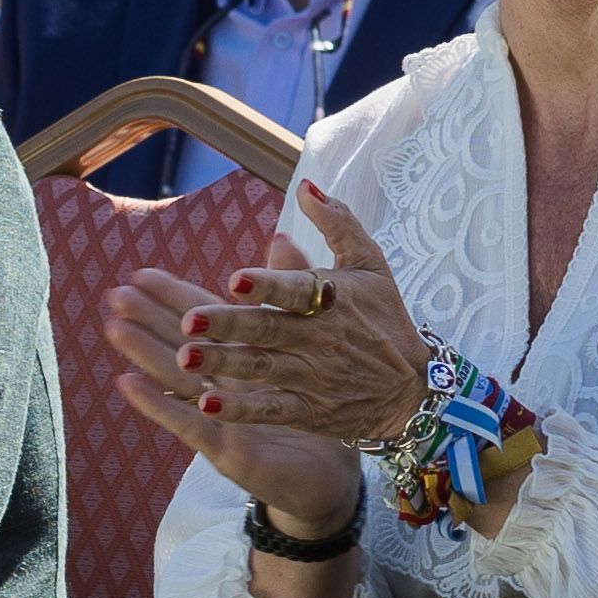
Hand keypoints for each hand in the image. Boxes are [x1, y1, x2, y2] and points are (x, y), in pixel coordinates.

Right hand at [110, 235, 365, 535]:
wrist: (335, 474)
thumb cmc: (319, 409)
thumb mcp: (311, 344)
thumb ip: (294, 291)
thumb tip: (281, 238)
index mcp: (243, 360)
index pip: (204, 321)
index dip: (173, 297)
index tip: (142, 273)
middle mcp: (224, 387)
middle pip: (181, 346)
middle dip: (148, 320)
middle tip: (114, 293)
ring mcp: (221, 419)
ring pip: (178, 381)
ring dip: (145, 355)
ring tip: (114, 329)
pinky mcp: (227, 450)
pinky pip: (190, 425)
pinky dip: (159, 404)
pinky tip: (128, 384)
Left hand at [152, 183, 440, 447]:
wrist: (413, 388)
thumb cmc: (384, 317)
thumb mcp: (371, 265)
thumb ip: (338, 223)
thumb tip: (306, 186)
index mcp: (331, 299)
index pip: (296, 289)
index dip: (268, 284)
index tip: (236, 279)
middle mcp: (319, 338)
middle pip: (267, 330)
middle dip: (227, 325)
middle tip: (188, 320)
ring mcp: (313, 378)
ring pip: (262, 369)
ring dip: (223, 364)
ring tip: (183, 358)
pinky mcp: (310, 411)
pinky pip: (272, 410)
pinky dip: (242, 409)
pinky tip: (207, 405)